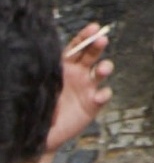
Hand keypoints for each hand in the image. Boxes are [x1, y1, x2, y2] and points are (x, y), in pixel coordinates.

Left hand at [50, 25, 108, 153]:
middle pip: (91, 55)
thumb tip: (44, 60)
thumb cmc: (39, 108)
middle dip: (97, 45)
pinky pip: (103, 96)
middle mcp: (79, 74)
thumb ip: (45, 76)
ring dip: (105, 68)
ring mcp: (88, 88)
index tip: (94, 27)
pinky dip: (103, 95)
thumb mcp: (39, 89)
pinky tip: (99, 96)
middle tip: (101, 40)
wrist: (42, 134)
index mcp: (65, 67)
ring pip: (101, 73)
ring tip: (102, 70)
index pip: (76, 47)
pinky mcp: (93, 104)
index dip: (85, 36)